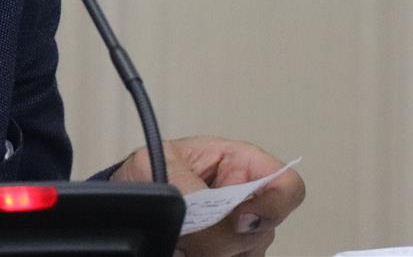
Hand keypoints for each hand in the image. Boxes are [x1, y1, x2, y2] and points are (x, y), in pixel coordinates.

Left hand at [112, 136, 304, 256]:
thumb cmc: (144, 170)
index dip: (273, 205)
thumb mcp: (162, 167)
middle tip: (191, 229)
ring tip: (180, 236)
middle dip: (228, 236)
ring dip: (214, 250)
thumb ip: (197, 192)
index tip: (239, 220)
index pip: (287, 185)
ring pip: (247, 252)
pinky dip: (205, 255)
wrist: (125, 196)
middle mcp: (246, 201)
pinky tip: (183, 246)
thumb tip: (234, 223)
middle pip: (265, 230)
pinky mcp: (226, 251)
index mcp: (239, 164)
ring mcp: (238, 232)